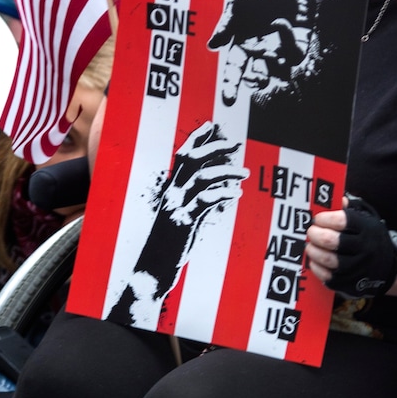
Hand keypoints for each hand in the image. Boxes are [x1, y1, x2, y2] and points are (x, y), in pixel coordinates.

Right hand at [131, 121, 247, 302]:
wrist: (151, 272)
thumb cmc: (168, 247)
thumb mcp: (181, 219)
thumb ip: (195, 203)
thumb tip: (215, 193)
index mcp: (171, 191)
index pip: (182, 157)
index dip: (196, 139)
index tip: (212, 125)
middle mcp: (172, 194)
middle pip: (192, 159)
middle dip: (215, 147)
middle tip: (237, 144)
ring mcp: (176, 207)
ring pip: (202, 177)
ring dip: (227, 171)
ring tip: (245, 173)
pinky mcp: (183, 222)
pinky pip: (206, 200)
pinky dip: (224, 193)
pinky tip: (238, 194)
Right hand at [208, 0, 330, 106]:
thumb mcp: (236, 3)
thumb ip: (226, 26)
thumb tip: (212, 47)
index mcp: (241, 43)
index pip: (234, 70)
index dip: (231, 86)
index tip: (228, 100)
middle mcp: (261, 50)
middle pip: (257, 75)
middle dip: (257, 80)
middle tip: (260, 78)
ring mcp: (281, 47)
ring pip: (279, 71)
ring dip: (276, 67)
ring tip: (272, 53)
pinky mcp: (299, 41)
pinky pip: (296, 55)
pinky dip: (288, 42)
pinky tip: (281, 23)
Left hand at [306, 196, 396, 296]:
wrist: (389, 267)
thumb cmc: (371, 239)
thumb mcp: (368, 220)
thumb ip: (351, 209)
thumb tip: (336, 199)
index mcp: (368, 229)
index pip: (342, 221)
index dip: (325, 218)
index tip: (318, 218)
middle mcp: (365, 249)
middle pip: (332, 241)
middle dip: (315, 234)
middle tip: (311, 232)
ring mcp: (358, 268)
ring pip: (328, 259)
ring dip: (314, 251)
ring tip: (310, 246)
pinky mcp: (351, 284)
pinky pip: (328, 277)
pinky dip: (317, 268)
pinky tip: (315, 261)